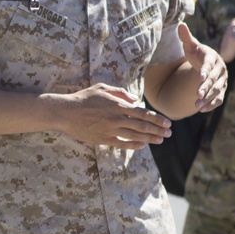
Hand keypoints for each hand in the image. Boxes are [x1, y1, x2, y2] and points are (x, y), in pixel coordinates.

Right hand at [45, 83, 171, 149]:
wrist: (65, 112)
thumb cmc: (83, 98)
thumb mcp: (101, 88)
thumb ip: (120, 93)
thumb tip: (134, 100)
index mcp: (117, 105)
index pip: (142, 113)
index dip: (157, 119)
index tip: (167, 122)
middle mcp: (116, 118)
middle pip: (142, 125)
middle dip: (158, 130)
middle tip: (169, 133)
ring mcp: (110, 130)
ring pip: (135, 136)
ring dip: (150, 138)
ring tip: (160, 140)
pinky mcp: (103, 139)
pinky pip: (122, 143)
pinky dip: (134, 145)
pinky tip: (142, 145)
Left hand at [179, 23, 227, 112]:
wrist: (205, 62)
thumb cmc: (196, 53)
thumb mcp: (190, 45)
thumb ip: (186, 37)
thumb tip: (180, 24)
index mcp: (212, 57)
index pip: (209, 64)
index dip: (205, 70)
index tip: (200, 77)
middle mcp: (220, 69)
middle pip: (213, 79)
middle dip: (205, 87)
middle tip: (197, 95)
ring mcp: (222, 80)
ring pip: (217, 90)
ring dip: (208, 98)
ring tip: (196, 105)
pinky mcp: (222, 89)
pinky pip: (219, 98)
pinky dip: (212, 104)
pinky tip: (201, 109)